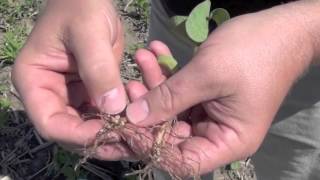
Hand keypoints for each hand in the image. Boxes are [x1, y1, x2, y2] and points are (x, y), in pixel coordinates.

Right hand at [11, 0, 128, 159]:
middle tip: (131, 142)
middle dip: (100, 139)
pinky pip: (103, 113)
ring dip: (112, 134)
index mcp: (34, 81)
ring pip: (89, 126)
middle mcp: (50, 94)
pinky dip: (119, 120)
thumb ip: (98, 70)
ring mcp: (70, 94)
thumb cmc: (81, 6)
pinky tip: (138, 120)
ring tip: (138, 135)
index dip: (79, 134)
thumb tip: (113, 109)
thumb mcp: (88, 33)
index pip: (50, 122)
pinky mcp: (90, 92)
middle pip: (71, 131)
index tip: (110, 133)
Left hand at [126, 3, 318, 175]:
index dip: (152, 147)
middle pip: (172, 134)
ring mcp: (211, 114)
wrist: (281, 28)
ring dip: (155, 84)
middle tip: (128, 87)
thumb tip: (133, 118)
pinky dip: (167, 74)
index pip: (182, 160)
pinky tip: (155, 53)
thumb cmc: (252, 53)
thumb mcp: (207, 76)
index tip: (126, 126)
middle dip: (148, 109)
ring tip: (142, 59)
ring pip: (172, 109)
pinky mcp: (205, 95)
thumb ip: (169, 99)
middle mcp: (218, 133)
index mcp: (227, 142)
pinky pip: (180, 92)